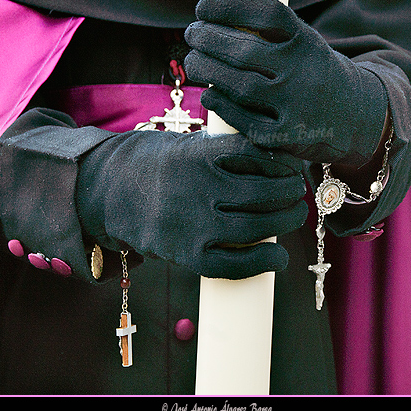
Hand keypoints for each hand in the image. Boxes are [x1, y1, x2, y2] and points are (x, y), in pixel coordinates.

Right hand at [76, 129, 307, 279]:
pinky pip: (233, 265)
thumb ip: (228, 151)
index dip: (284, 161)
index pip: (257, 154)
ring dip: (285, 223)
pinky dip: (262, 262)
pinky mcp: (186, 255)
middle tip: (297, 193)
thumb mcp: (190, 144)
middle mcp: (198, 188)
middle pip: (263, 193)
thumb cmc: (162, 166)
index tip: (294, 165)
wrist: (113, 191)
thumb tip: (280, 163)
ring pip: (255, 227)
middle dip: (290, 193)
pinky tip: (278, 258)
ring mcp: (193, 224)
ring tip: (293, 216)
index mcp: (200, 154)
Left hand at [184, 0, 387, 165]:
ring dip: (206, 70)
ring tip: (193, 61)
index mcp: (308, 42)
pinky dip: (220, 104)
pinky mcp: (285, 137)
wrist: (353, 117)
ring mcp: (296, 106)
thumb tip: (210, 20)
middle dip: (207, 39)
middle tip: (191, 34)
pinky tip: (209, 93)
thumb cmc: (310, 72)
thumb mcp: (302, 45)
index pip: (266, 14)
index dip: (228, 6)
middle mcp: (304, 72)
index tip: (203, 6)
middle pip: (245, 51)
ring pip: (240, 86)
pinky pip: (243, 120)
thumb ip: (268, 35)